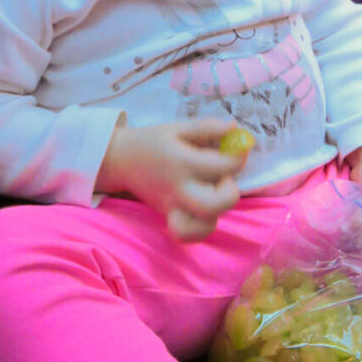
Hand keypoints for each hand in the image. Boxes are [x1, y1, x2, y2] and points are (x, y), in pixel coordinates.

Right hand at [96, 118, 246, 240]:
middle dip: (229, 192)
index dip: (239, 157)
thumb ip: (208, 127)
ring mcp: (174, 207)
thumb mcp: (179, 127)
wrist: (122, 161)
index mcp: (182, 162)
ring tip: (212, 194)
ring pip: (204, 226)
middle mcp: (179, 189)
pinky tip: (204, 210)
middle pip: (213, 205)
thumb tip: (235, 129)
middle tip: (223, 179)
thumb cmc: (153, 142)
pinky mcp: (170, 218)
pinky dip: (202, 227)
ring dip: (217, 212)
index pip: (223, 166)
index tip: (238, 148)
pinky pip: (189, 234)